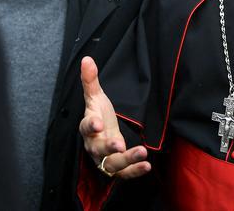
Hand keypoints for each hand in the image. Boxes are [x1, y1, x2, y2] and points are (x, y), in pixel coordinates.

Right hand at [78, 56, 150, 178]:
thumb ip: (91, 81)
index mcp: (88, 127)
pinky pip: (124, 173)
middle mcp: (94, 146)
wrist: (102, 138)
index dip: (91, 125)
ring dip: (127, 160)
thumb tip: (87, 59)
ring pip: (112, 164)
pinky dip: (135, 171)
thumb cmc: (99, 116)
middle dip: (108, 147)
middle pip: (98, 149)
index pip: (86, 126)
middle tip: (119, 144)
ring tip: (142, 153)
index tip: (98, 123)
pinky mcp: (117, 169)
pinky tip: (146, 166)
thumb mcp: (96, 98)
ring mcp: (105, 159)